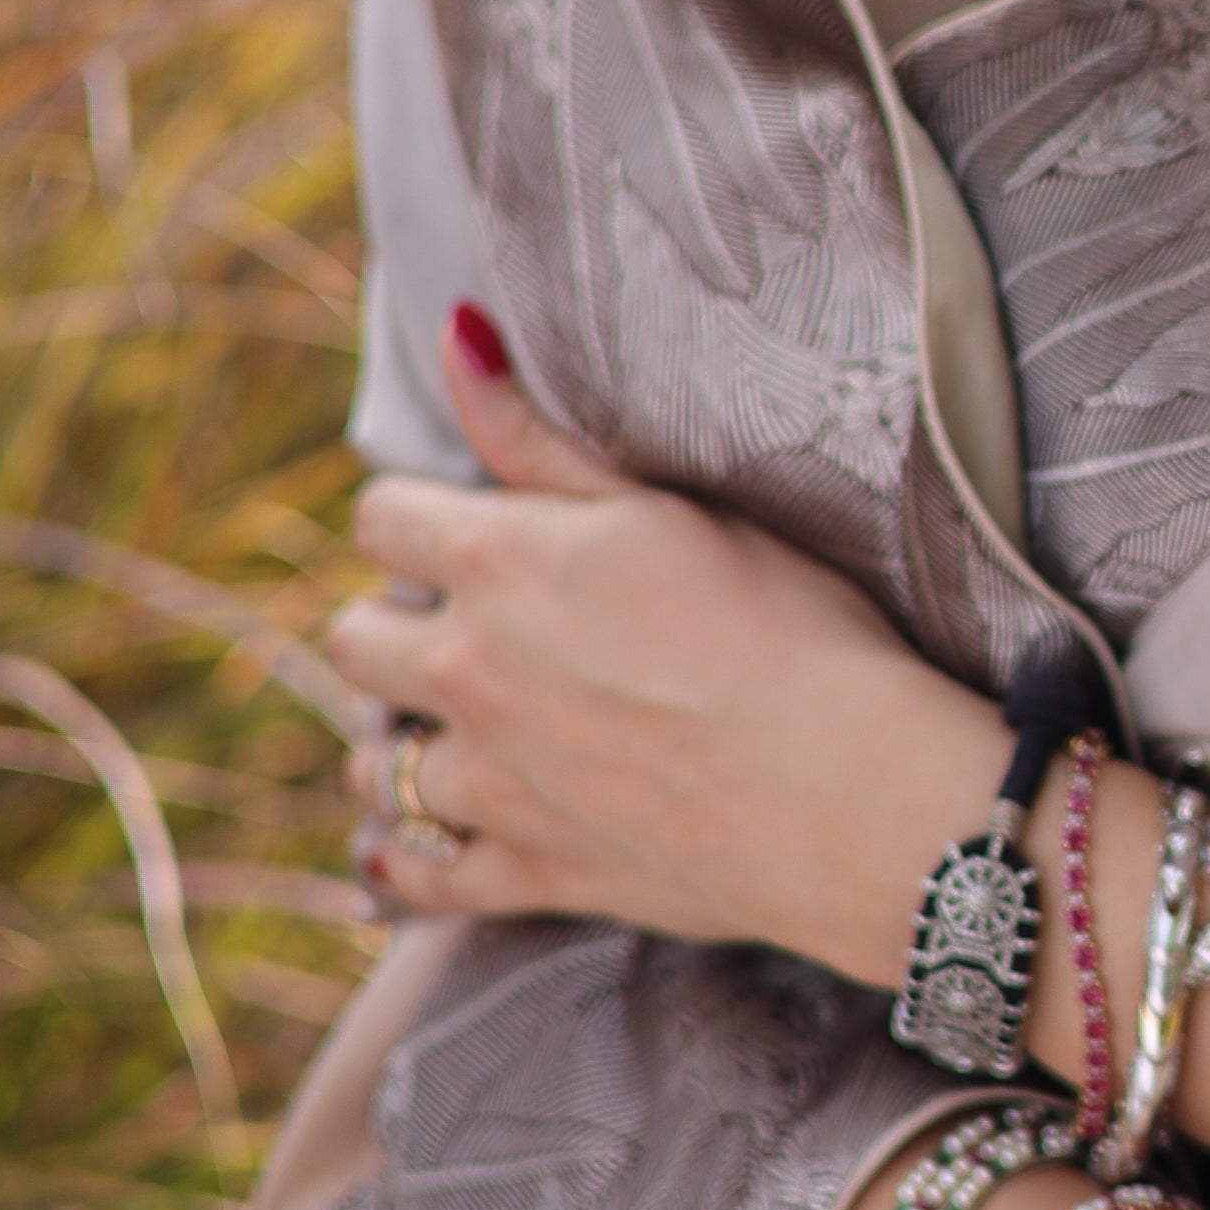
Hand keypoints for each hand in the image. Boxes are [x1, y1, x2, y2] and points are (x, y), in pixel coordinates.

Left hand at [327, 305, 995, 961]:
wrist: (856, 792)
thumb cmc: (790, 629)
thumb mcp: (667, 508)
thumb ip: (539, 436)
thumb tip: (455, 334)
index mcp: (499, 564)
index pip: (381, 518)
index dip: (417, 519)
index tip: (460, 535)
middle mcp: (467, 672)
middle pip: (352, 642)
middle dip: (392, 628)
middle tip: (461, 633)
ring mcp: (490, 784)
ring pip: (371, 766)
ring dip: (398, 746)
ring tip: (456, 736)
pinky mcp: (527, 873)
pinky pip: (419, 876)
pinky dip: (409, 863)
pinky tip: (415, 848)